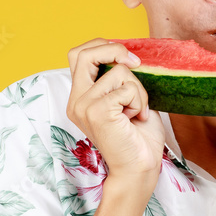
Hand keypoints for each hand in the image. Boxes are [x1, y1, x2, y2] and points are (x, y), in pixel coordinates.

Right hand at [66, 38, 165, 190]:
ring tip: (137, 112)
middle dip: (115, 50)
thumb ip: (120, 78)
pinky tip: (136, 119)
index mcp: (80, 97)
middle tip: (137, 64)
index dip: (102, 46)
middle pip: (85, 53)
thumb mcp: (128, 99)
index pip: (78, 55)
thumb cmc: (137, 138)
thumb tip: (129, 53)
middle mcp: (76, 101)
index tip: (126, 57)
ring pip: (118, 71)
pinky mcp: (97, 111)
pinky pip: (126, 88)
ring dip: (138, 90)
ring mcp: (84, 106)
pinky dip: (139, 101)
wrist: (139, 169)